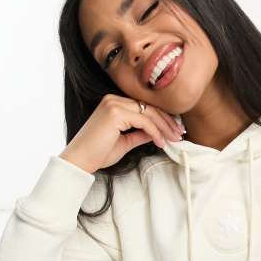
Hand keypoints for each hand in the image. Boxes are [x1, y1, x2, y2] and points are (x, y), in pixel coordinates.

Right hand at [59, 94, 182, 173]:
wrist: (80, 161)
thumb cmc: (98, 153)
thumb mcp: (125, 142)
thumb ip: (140, 134)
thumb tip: (156, 132)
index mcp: (114, 103)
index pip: (144, 107)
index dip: (162, 118)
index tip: (175, 130)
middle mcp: (113, 100)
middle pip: (149, 107)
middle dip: (167, 121)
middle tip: (180, 133)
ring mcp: (114, 104)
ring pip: (149, 113)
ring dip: (165, 127)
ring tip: (175, 139)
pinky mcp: (115, 113)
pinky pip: (144, 121)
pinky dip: (155, 132)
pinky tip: (161, 142)